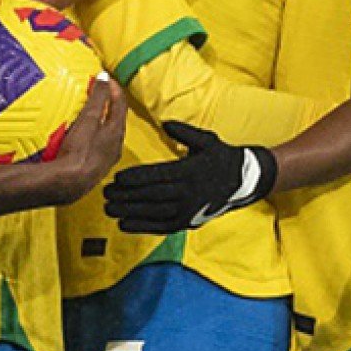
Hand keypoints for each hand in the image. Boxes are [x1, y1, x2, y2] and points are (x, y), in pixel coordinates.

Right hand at [45, 75, 126, 199]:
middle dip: (108, 106)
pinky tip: (76, 139)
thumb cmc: (79, 151)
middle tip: (99, 94)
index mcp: (116, 133)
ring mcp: (103, 160)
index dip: (114, 89)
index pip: (121, 105)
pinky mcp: (91, 170)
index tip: (106, 79)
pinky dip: (89, 138)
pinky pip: (94, 148)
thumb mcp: (89, 119)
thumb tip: (103, 77)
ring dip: (98, 123)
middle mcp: (114, 147)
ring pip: (105, 136)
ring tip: (86, 114)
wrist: (67, 183)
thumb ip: (97, 97)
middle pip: (115, 121)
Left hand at [102, 122, 277, 234]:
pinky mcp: (188, 222)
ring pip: (154, 213)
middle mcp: (189, 193)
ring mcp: (188, 210)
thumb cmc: (221, 157)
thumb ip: (184, 133)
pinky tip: (124, 225)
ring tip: (109, 209)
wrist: (244, 181)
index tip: (117, 178)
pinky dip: (142, 227)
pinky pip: (161, 226)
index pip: (158, 176)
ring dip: (129, 212)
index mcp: (191, 171)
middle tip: (105, 194)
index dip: (136, 178)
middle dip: (126, 196)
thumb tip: (166, 123)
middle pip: (151, 196)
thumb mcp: (206, 140)